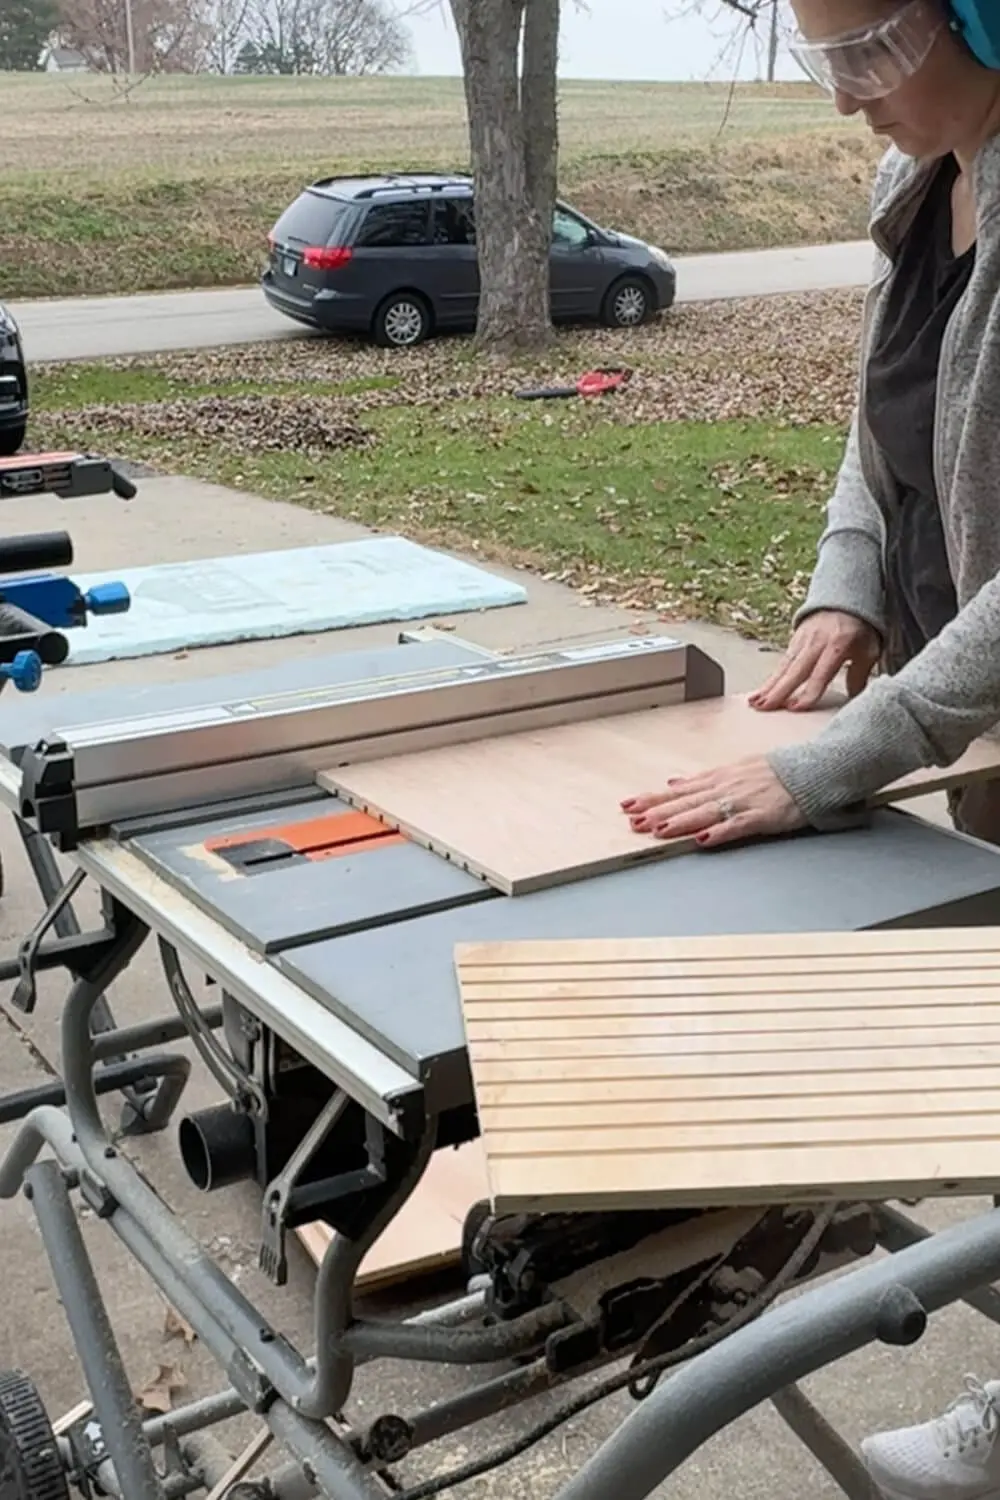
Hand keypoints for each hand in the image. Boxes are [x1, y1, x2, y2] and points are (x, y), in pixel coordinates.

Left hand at [621, 755, 805, 848]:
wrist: (812, 771)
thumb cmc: (775, 772)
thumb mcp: (735, 769)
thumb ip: (703, 780)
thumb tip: (674, 782)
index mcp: (718, 778)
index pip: (678, 790)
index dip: (652, 798)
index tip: (628, 805)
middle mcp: (726, 788)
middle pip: (686, 801)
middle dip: (658, 811)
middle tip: (633, 821)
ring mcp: (743, 801)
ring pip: (706, 812)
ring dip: (681, 821)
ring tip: (658, 830)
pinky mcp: (763, 816)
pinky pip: (738, 825)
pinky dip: (721, 832)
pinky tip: (703, 839)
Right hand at [750, 610, 880, 712]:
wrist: (843, 599)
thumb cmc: (858, 628)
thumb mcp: (868, 650)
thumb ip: (860, 674)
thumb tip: (853, 698)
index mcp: (837, 645)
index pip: (820, 673)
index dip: (808, 692)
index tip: (795, 708)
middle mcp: (815, 643)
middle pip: (795, 671)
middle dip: (778, 690)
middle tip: (764, 707)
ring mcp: (802, 641)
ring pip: (783, 667)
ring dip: (768, 686)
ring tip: (754, 703)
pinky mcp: (793, 642)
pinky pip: (781, 663)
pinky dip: (770, 679)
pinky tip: (760, 693)